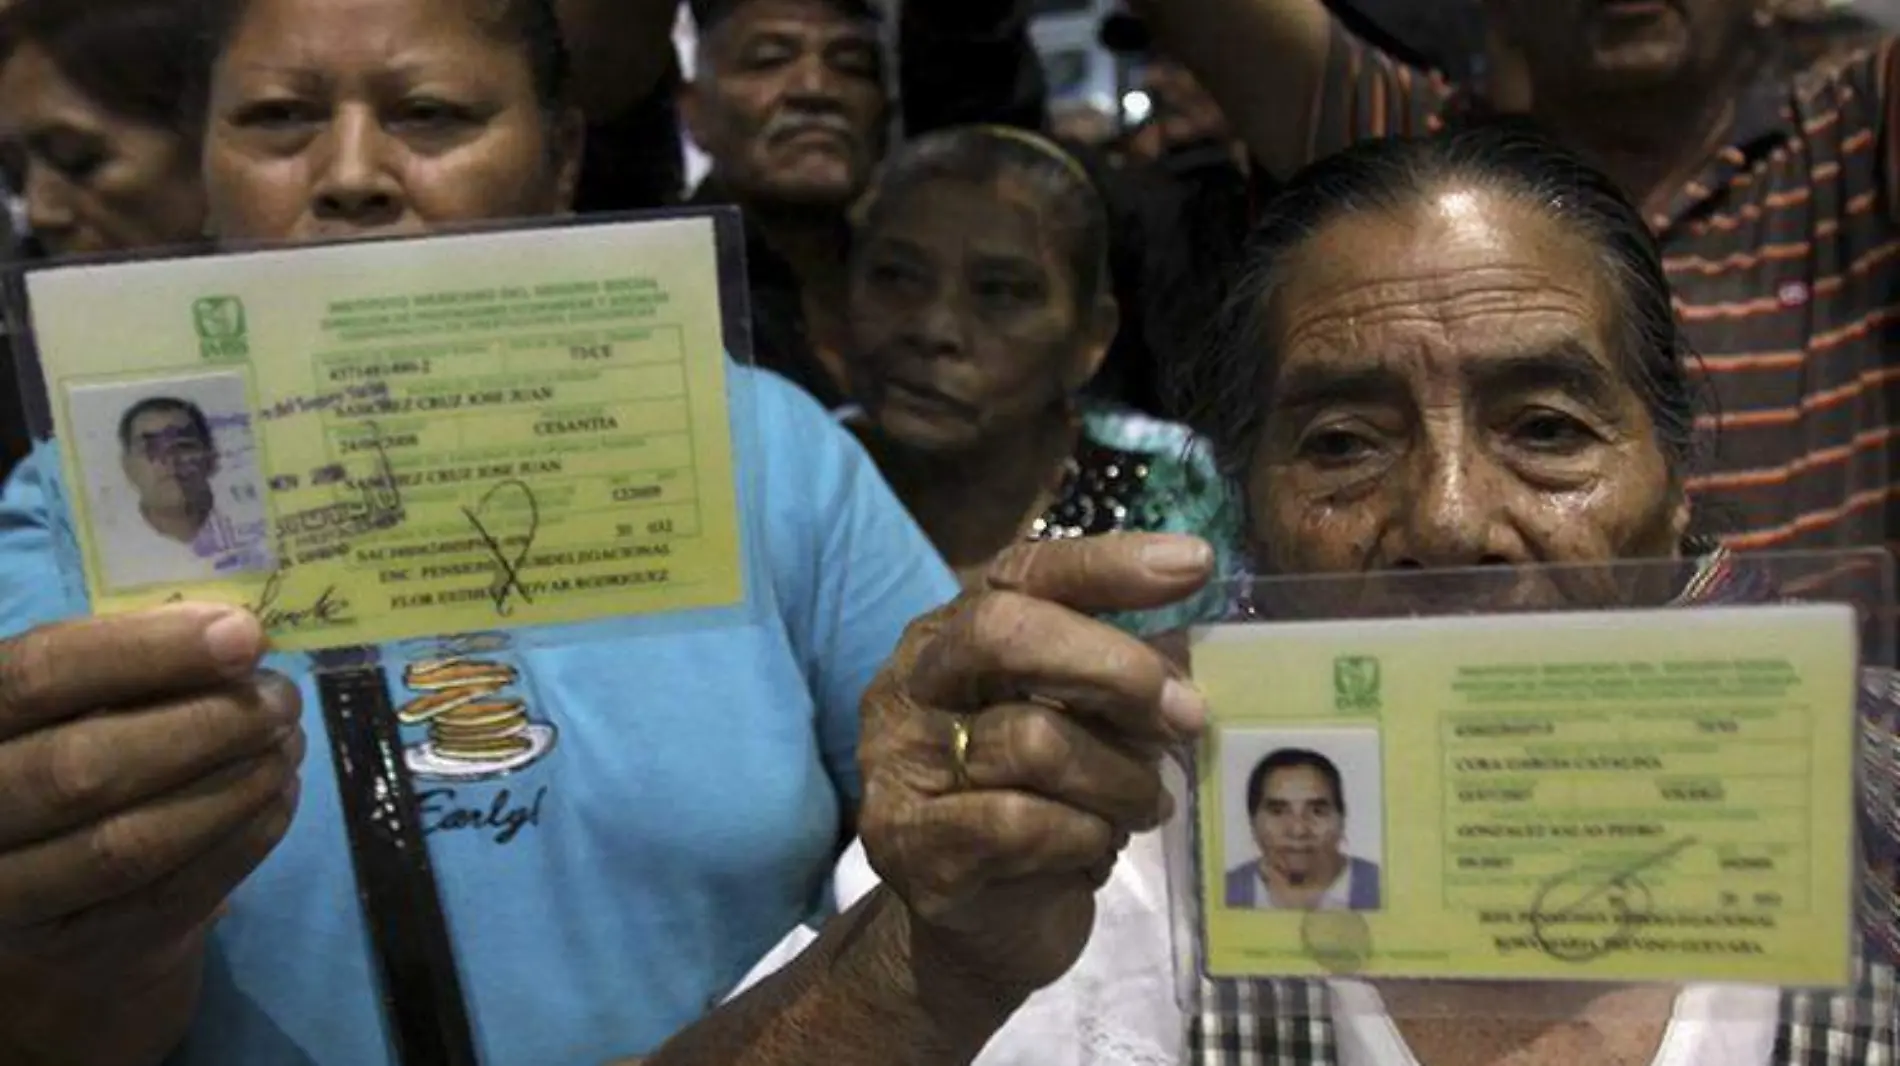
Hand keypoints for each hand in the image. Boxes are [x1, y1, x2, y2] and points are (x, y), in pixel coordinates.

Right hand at [0, 603, 302, 1056]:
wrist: (64, 897)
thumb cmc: (80, 754)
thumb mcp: (80, 701)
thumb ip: (134, 662)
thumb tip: (232, 630)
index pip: (37, 675)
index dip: (144, 650)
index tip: (243, 634)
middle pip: (83, 768)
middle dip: (204, 725)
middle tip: (280, 697)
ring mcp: (18, 894)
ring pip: (131, 842)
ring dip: (233, 783)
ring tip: (288, 740)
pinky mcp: (87, 946)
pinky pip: (178, 892)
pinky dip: (245, 836)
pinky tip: (280, 791)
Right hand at [859, 533, 1213, 993]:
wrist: (986, 926)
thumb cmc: (1045, 806)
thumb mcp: (1085, 726)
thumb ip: (1121, 679)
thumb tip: (1191, 648)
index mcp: (952, 636)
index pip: (1024, 572)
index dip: (1107, 563)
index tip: (1194, 563)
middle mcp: (911, 685)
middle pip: (1003, 631)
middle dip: (1112, 666)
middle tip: (1184, 714)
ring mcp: (900, 764)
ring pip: (1031, 738)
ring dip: (1117, 777)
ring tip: (1142, 804)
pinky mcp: (910, 844)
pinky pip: (1022, 823)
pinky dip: (1083, 837)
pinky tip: (1094, 849)